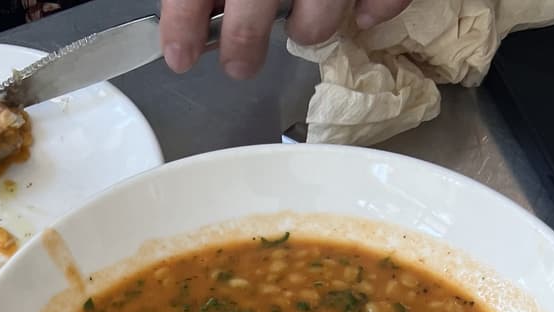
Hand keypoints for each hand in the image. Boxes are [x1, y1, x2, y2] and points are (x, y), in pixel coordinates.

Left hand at [160, 0, 414, 79]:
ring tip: (300, 28)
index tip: (178, 53)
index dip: (183, 22)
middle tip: (238, 63)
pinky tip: (361, 14)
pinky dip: (376, 8)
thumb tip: (201, 0)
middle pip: (256, 0)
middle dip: (242, 44)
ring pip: (320, 12)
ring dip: (309, 28)